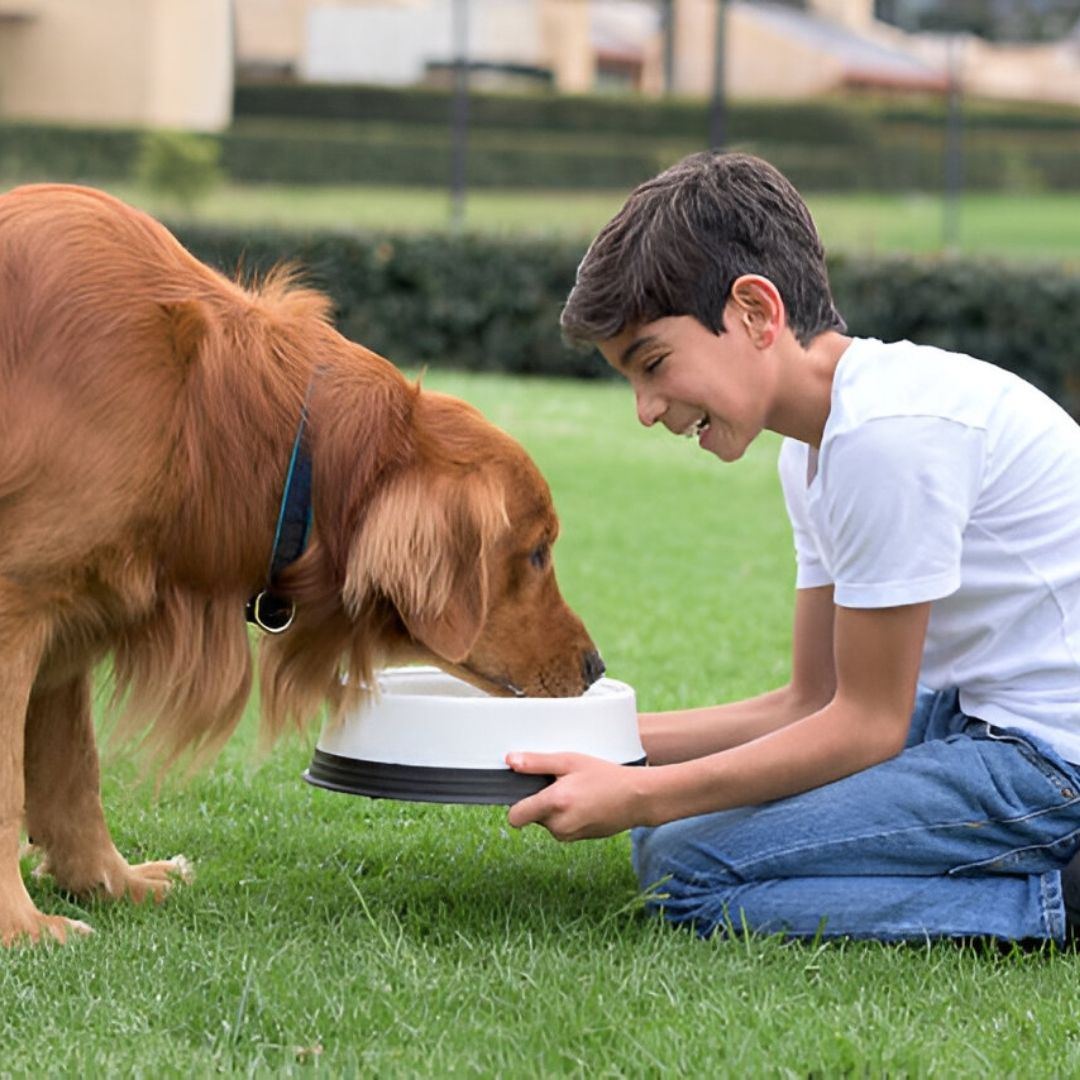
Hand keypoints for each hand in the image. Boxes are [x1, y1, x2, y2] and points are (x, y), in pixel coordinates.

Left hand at [505, 752, 647, 840]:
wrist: (637, 798)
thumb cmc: (606, 776)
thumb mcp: (570, 761)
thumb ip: (537, 762)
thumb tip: (510, 761)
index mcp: (554, 804)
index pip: (515, 817)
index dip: (516, 803)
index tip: (526, 790)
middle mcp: (559, 825)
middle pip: (532, 816)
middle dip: (541, 801)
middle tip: (563, 783)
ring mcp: (569, 835)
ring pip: (547, 822)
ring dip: (555, 808)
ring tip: (577, 791)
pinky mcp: (579, 840)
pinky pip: (562, 827)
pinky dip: (567, 815)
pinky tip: (585, 802)